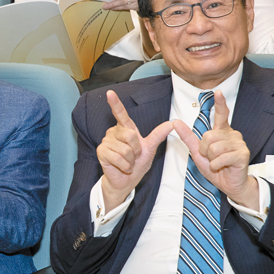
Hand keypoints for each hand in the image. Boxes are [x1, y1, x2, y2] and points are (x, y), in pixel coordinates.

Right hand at [97, 91, 172, 211]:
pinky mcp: (101, 152)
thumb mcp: (150, 148)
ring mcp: (106, 141)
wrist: (126, 180)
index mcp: (125, 129)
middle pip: (130, 135)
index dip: (115, 103)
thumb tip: (171, 123)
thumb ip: (158, 135)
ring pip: (125, 149)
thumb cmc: (136, 164)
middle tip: (133, 156)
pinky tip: (121, 166)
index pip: (121, 114)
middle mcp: (114, 132)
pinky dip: (124, 165)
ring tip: (126, 162)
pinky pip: (118, 158)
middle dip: (136, 150)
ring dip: (130, 160)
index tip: (110, 93)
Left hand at [173, 91, 256, 208]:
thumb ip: (188, 137)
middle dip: (204, 150)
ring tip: (218, 162)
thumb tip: (175, 122)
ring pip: (214, 147)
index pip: (222, 114)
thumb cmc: (215, 166)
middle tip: (212, 158)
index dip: (220, 103)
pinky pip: (220, 157)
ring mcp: (239, 143)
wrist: (229, 184)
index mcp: (222, 131)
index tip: (218, 92)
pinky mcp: (243, 154)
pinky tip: (222, 167)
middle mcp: (232, 134)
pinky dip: (216, 165)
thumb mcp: (197, 152)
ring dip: (211, 159)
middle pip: (208, 136)